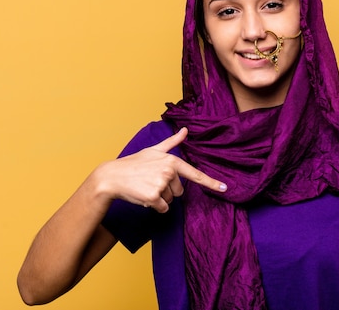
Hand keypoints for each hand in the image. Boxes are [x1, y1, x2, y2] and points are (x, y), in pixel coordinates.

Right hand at [95, 127, 225, 212]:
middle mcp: (169, 172)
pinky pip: (163, 208)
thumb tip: (185, 130)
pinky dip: (155, 206)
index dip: (211, 182)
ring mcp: (161, 184)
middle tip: (151, 181)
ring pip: (170, 200)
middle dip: (167, 189)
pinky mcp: (153, 197)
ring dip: (160, 198)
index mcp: (172, 161)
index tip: (225, 188)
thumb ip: (172, 143)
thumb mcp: (154, 150)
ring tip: (146, 187)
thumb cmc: (134, 163)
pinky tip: (144, 196)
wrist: (112, 176)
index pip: (195, 174)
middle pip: (179, 191)